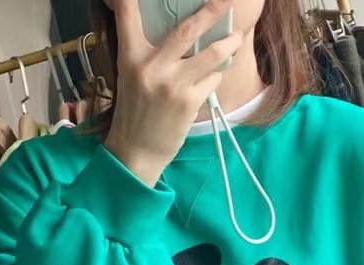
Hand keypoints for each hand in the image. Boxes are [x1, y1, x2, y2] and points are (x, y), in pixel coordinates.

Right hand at [105, 0, 241, 185]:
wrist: (136, 151)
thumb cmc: (136, 112)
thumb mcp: (131, 76)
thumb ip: (148, 53)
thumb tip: (180, 34)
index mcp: (131, 56)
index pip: (127, 13)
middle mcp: (151, 66)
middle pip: (187, 28)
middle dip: (212, 10)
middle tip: (228, 1)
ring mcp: (172, 84)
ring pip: (210, 55)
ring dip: (227, 44)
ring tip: (235, 39)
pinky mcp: (188, 102)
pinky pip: (211, 80)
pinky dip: (214, 78)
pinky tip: (209, 81)